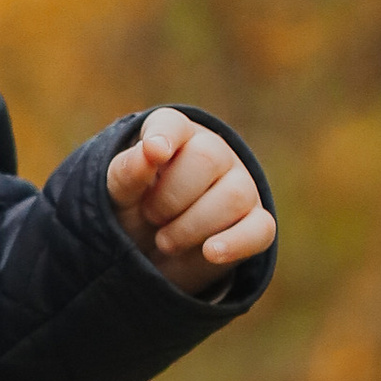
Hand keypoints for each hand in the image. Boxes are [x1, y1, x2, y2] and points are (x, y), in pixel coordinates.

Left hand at [107, 108, 273, 296]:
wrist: (153, 255)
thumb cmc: (135, 211)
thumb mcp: (119, 194)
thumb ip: (127, 172)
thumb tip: (149, 150)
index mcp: (175, 136)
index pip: (173, 124)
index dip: (165, 136)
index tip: (156, 152)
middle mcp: (215, 154)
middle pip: (207, 158)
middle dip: (170, 196)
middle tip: (151, 216)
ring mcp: (241, 188)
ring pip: (233, 196)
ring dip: (191, 226)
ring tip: (166, 240)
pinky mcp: (256, 225)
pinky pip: (260, 229)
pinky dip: (235, 242)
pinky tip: (211, 252)